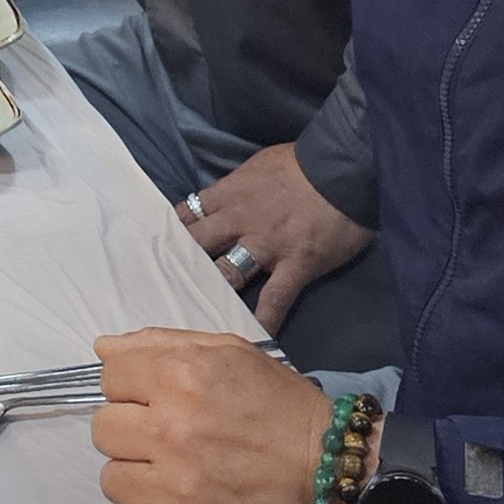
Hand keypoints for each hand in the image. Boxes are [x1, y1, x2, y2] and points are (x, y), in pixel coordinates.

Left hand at [92, 328, 335, 503]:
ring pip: (112, 478)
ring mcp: (177, 480)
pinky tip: (186, 495)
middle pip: (103, 429)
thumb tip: (103, 348)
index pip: (108, 378)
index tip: (151, 394)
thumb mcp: (226, 351)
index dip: (128, 384)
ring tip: (169, 466)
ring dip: (135, 472)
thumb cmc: (276, 401)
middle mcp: (170, 427)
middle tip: (160, 431)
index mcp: (178, 376)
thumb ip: (160, 343)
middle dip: (127, 427)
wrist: (326, 461)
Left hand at [184, 144, 374, 335]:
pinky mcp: (296, 265)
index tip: (160, 250)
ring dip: (214, 293)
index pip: (187, 215)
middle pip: (197, 245)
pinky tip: (255, 341)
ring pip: (227, 273)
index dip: (173, 234)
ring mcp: (266, 245)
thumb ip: (235, 187)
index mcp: (229, 194)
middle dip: (180, 265)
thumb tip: (220, 200)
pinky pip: (275, 298)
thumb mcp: (256, 166)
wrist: (344, 167)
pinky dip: (265, 320)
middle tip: (165, 287)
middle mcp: (239, 221)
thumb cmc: (301, 162)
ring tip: (198, 316)